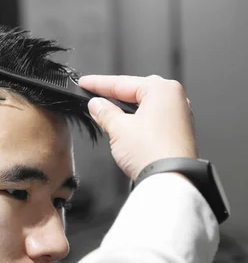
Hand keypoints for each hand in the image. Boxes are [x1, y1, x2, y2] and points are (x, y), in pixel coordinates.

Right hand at [78, 75, 195, 179]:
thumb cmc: (153, 152)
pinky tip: (123, 127)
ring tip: (104, 114)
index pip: (122, 83)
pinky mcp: (177, 133)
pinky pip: (151, 119)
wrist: (170, 179)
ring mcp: (178, 116)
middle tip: (92, 98)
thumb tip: (97, 105)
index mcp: (163, 89)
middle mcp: (175, 99)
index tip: (85, 83)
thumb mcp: (118, 128)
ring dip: (123, 110)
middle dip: (112, 96)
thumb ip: (104, 112)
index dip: (99, 84)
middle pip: (135, 92)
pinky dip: (135, 121)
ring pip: (143, 106)